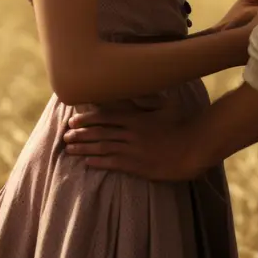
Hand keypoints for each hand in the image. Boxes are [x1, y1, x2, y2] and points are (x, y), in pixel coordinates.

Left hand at [63, 100, 198, 180]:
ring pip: (102, 147)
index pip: (105, 116)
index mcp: (135, 117)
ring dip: (84, 148)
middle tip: (65, 135)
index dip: (87, 118)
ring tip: (70, 149)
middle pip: (99, 132)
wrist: (191, 149)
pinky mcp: (135, 165)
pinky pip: (111, 163)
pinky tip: (87, 162)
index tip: (73, 120)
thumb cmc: (181, 125)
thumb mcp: (166, 106)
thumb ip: (147, 99)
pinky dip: (97, 162)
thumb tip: (132, 92)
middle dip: (80, 133)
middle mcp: (130, 132)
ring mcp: (132, 149)